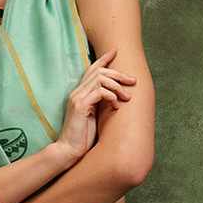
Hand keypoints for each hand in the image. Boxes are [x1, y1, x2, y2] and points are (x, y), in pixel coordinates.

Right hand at [54, 48, 135, 163]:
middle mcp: (76, 92)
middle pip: (99, 72)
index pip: (91, 69)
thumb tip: (116, 96)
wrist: (69, 150)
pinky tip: (117, 107)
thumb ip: (100, 103)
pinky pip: (100, 92)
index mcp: (79, 93)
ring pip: (101, 80)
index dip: (104, 59)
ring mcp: (77, 98)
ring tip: (127, 98)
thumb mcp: (94, 116)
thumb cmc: (82, 136)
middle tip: (133, 81)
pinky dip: (111, 97)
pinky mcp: (80, 106)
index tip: (116, 52)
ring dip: (117, 87)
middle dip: (119, 74)